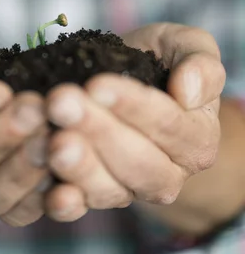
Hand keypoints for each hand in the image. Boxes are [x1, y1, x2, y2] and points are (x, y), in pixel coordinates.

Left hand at [44, 23, 224, 221]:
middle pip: (135, 160)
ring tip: (52, 140)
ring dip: (78, 165)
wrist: (125, 79)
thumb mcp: (187, 47)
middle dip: (96, 130)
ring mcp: (130, 189)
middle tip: (61, 103)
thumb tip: (187, 92)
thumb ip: (201, 66)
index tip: (96, 84)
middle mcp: (168, 174)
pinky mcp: (95, 195)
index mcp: (197, 139)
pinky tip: (51, 191)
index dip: (132, 105)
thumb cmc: (158, 60)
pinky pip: (82, 206)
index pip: (168, 124)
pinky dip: (65, 203)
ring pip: (108, 188)